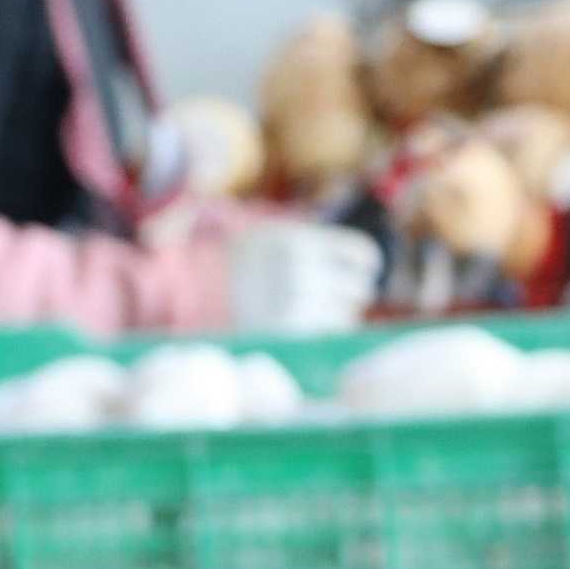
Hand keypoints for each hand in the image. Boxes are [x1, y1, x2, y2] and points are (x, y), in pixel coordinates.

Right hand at [223, 218, 381, 337]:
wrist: (198, 290)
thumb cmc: (246, 262)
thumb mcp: (276, 236)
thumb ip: (317, 244)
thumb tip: (372, 264)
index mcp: (299, 241)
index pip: (361, 254)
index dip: (367, 263)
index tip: (366, 268)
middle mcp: (300, 271)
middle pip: (359, 286)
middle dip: (350, 289)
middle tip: (329, 289)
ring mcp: (295, 305)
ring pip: (347, 312)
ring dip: (338, 311)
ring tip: (311, 305)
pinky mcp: (291, 333)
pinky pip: (330, 332)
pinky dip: (325, 328)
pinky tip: (307, 321)